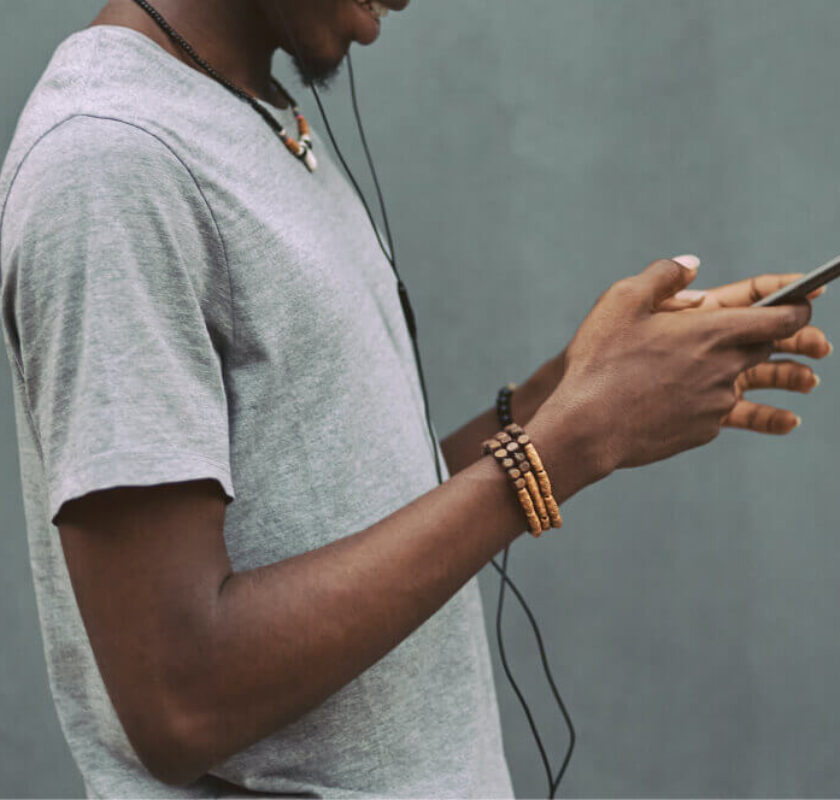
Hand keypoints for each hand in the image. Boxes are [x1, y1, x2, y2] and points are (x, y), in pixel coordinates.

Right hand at [530, 257, 812, 477]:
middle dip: (795, 342)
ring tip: (809, 382)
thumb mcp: (621, 301)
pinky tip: (754, 414)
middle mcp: (725, 368)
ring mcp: (717, 403)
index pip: (782, 316)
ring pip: (757, 385)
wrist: (587, 427)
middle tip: (817, 343)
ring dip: (783, 380)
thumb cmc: (599, 361)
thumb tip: (692, 265)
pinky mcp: (704, 430)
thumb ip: (663, 275)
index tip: (807, 299)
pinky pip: (727, 413)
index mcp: (713, 331)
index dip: (799, 305)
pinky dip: (739, 408)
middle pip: (774, 350)